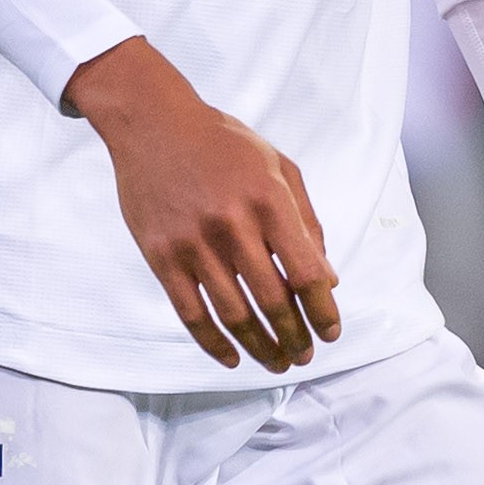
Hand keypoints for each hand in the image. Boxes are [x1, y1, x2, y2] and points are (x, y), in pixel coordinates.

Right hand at [63, 37, 339, 372]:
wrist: (153, 123)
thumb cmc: (223, 143)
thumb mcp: (278, 166)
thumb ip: (306, 221)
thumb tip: (328, 279)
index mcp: (268, 200)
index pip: (306, 272)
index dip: (323, 311)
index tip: (330, 333)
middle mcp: (232, 224)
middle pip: (273, 301)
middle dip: (295, 337)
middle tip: (303, 356)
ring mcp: (193, 243)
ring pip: (233, 315)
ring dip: (259, 347)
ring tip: (275, 361)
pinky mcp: (161, 255)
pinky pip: (190, 313)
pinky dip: (213, 343)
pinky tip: (231, 358)